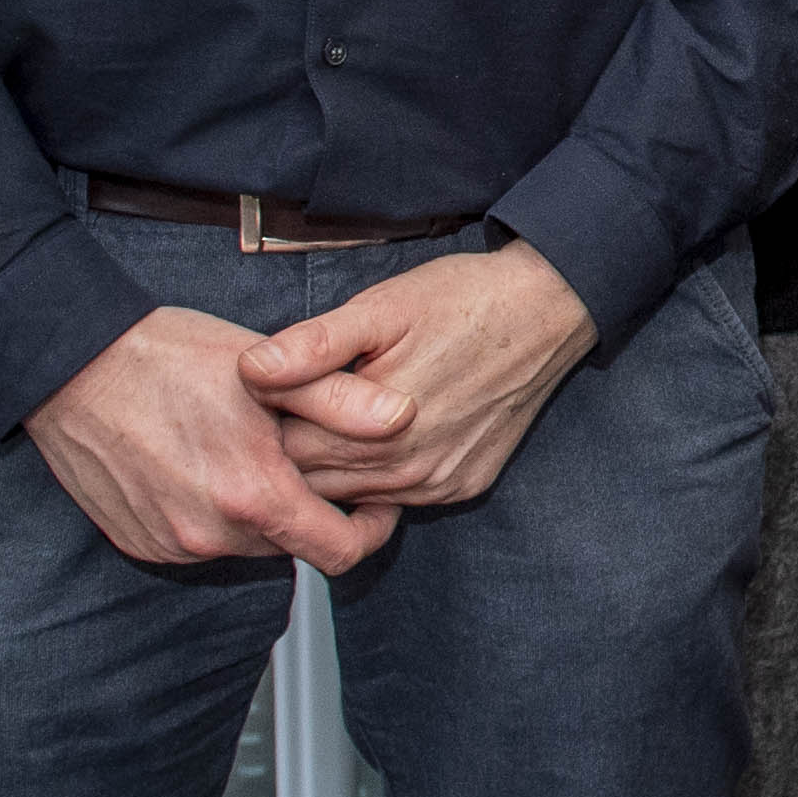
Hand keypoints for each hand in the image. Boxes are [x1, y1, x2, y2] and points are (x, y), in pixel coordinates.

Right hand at [23, 306, 400, 572]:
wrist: (69, 365)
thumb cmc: (166, 357)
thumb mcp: (266, 370)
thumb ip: (339, 402)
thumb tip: (403, 418)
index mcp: (253, 496)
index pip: (341, 553)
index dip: (369, 528)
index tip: (372, 500)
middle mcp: (210, 534)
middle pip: (292, 544)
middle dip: (309, 509)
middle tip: (303, 455)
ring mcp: (170, 544)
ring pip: (245, 543)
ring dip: (257, 510)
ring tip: (247, 450)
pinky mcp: (139, 543)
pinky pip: (198, 541)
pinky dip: (211, 513)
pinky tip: (201, 464)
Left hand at [241, 243, 599, 509]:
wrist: (547, 309)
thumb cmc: (460, 300)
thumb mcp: (382, 308)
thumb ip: (314, 345)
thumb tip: (249, 370)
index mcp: (375, 427)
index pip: (286, 452)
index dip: (271, 421)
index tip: (276, 391)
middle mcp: (408, 470)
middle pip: (316, 482)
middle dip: (297, 448)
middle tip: (301, 403)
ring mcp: (439, 484)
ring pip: (355, 496)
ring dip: (337, 465)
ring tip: (337, 417)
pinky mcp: (463, 486)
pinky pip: (399, 496)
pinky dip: (380, 473)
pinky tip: (380, 434)